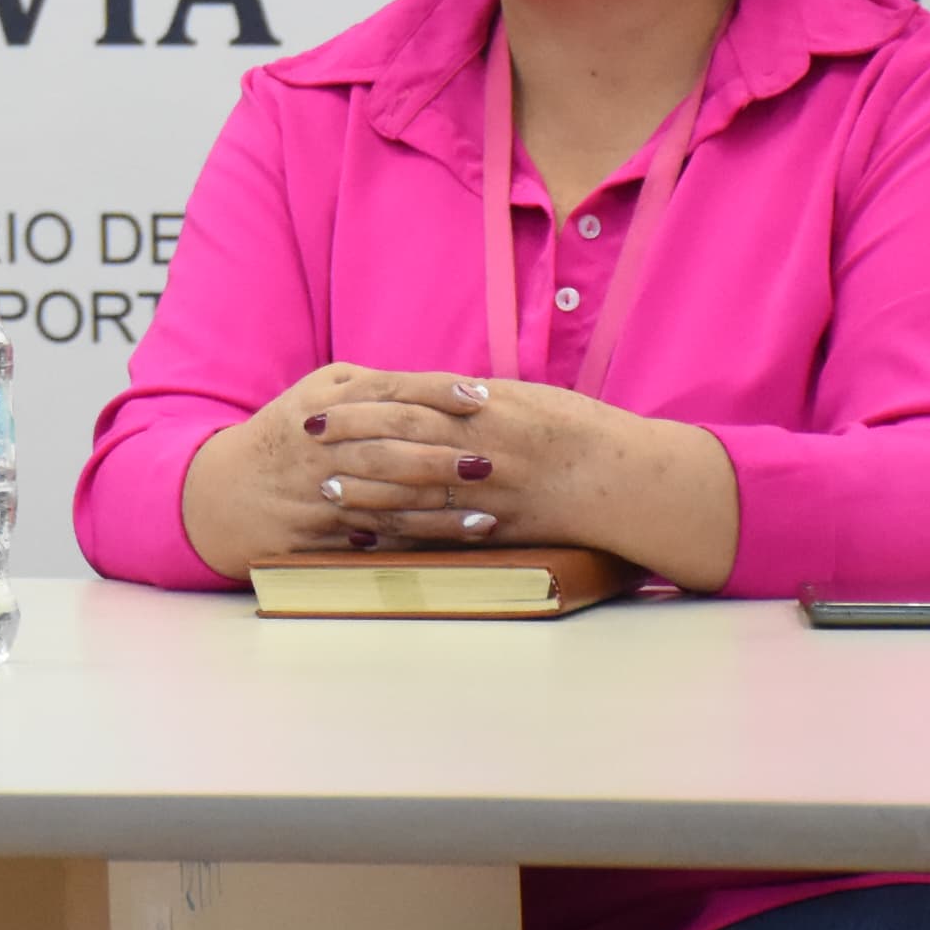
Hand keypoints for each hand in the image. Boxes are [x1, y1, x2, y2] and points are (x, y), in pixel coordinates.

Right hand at [180, 363, 488, 579]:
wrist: (225, 494)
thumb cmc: (286, 436)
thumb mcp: (313, 395)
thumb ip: (367, 386)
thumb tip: (433, 386)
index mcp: (322, 404)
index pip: (387, 391)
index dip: (436, 392)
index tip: (481, 396)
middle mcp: (321, 447)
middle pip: (388, 448)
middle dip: (441, 455)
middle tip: (490, 460)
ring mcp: (319, 493)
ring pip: (387, 500)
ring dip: (440, 508)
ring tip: (487, 510)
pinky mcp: (320, 534)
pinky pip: (378, 537)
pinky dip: (420, 538)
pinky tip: (456, 536)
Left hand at [314, 378, 737, 586]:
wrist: (623, 477)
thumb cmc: (573, 429)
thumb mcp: (519, 398)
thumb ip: (465, 400)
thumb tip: (416, 395)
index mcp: (485, 408)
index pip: (406, 401)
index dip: (358, 404)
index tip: (320, 406)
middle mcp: (480, 447)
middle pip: (400, 441)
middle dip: (349, 441)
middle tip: (306, 441)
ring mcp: (488, 491)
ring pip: (413, 491)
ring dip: (364, 491)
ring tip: (325, 489)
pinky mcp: (497, 527)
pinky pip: (440, 532)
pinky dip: (402, 533)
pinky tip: (370, 534)